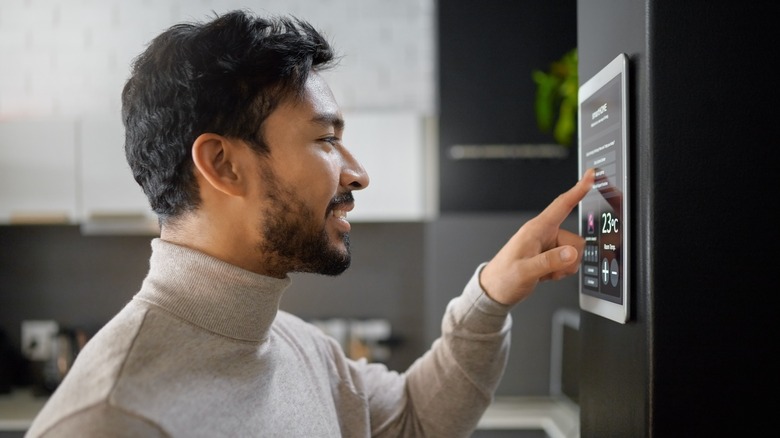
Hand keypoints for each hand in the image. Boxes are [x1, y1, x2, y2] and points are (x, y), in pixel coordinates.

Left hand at [479, 168, 594, 305]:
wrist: (495, 291)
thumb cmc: (503, 277)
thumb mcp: (525, 271)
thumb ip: (549, 262)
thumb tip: (570, 253)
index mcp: (536, 230)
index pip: (562, 205)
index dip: (578, 190)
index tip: (591, 176)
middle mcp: (544, 235)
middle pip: (575, 240)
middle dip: (569, 258)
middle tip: (549, 269)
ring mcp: (547, 246)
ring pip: (574, 253)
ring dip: (564, 267)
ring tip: (544, 272)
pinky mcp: (550, 257)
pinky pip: (568, 262)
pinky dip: (561, 271)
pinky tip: (546, 275)